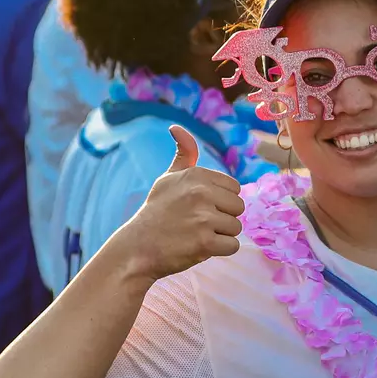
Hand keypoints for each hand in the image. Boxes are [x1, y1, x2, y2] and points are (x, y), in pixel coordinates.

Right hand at [107, 124, 243, 282]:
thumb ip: (183, 155)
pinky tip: (199, 247)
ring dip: (220, 235)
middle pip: (238, 207)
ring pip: (236, 227)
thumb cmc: (157, 212)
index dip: (221, 201)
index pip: (234, 188)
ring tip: (196, 234)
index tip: (200, 207)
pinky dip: (219, 250)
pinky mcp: (205, 242)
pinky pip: (232, 246)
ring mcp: (203, 218)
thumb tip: (177, 127)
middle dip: (223, 218)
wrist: (138, 247)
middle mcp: (201, 192)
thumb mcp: (167, 178)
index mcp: (197, 175)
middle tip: (198, 223)